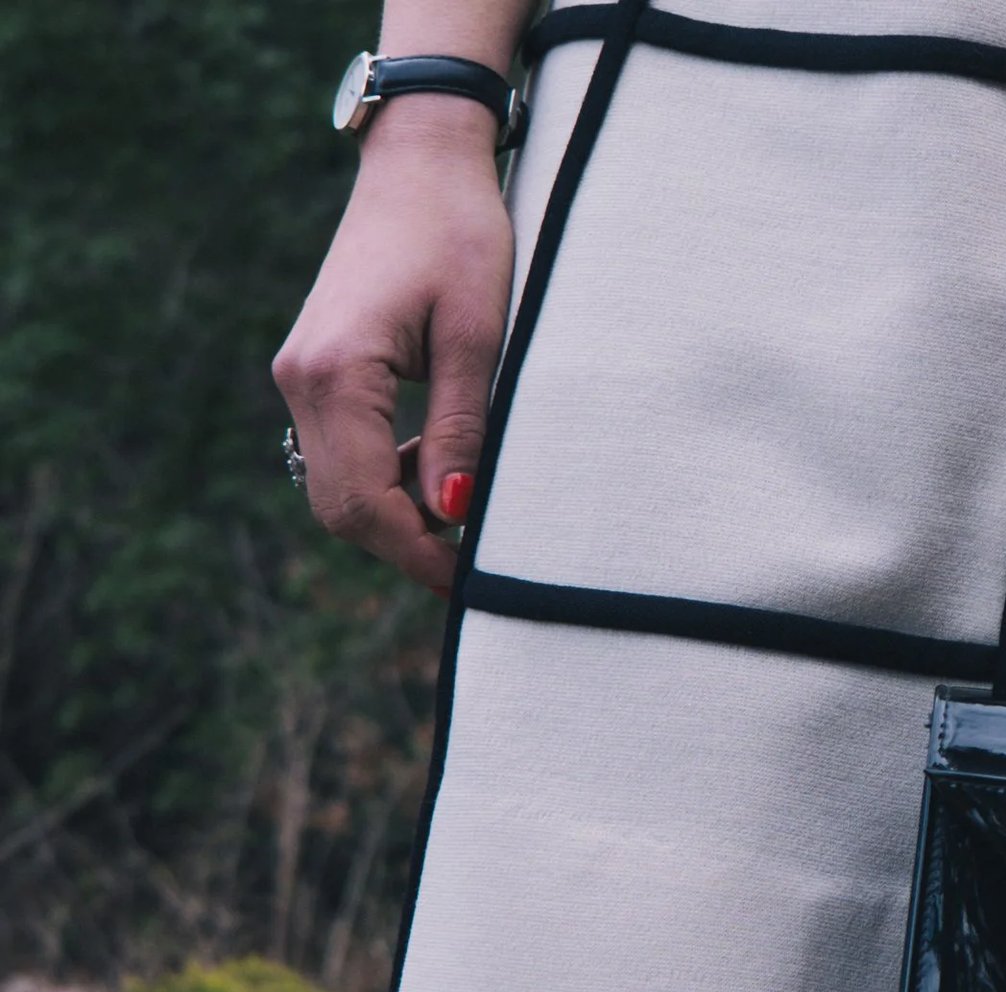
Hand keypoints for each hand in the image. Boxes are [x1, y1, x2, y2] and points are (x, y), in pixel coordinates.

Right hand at [272, 101, 512, 591]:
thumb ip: (460, 430)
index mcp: (334, 374)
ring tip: (465, 512)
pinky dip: (385, 477)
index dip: (419, 553)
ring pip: (336, 485)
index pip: (366, 502)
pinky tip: (437, 464)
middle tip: (474, 566)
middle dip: (404, 545)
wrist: (421, 166)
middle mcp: (299, 379)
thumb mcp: (476, 338)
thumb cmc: (459, 237)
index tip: (471, 582)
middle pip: (340, 507)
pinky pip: (341, 451)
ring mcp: (300, 375)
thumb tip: (454, 512)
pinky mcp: (317, 370)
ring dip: (395, 514)